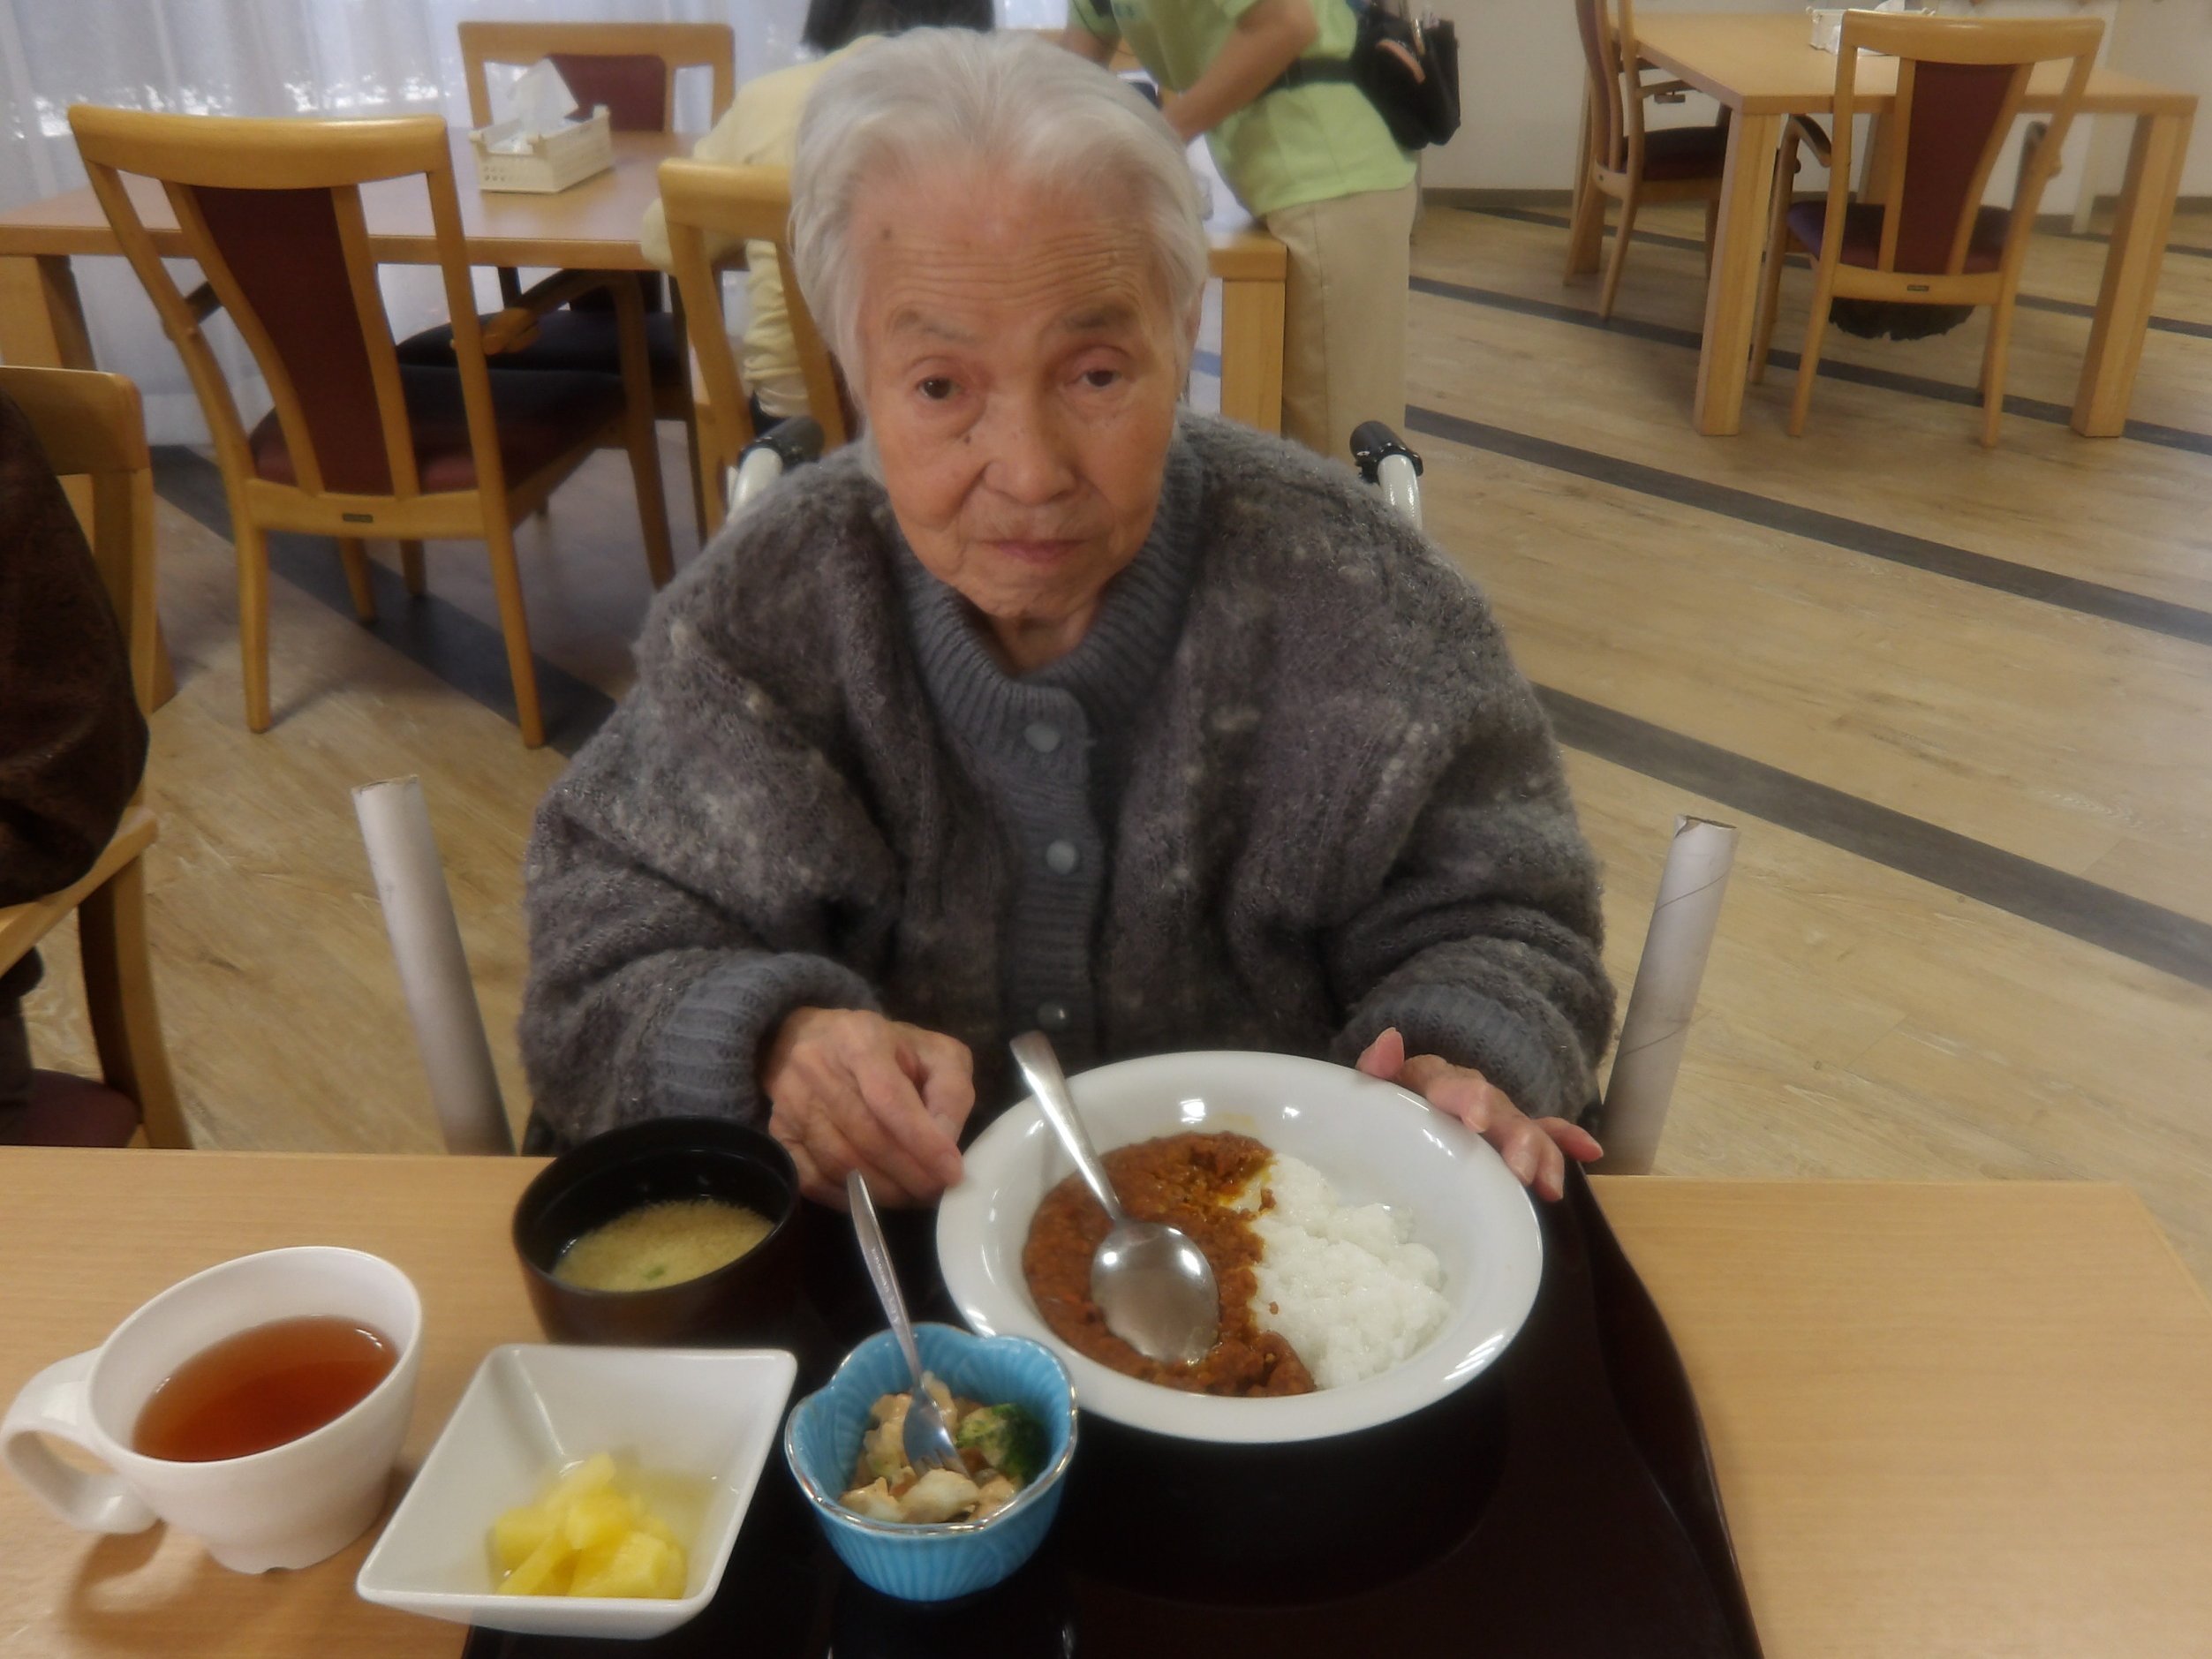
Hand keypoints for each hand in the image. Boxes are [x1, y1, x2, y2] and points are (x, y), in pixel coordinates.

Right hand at [761, 1008, 974, 1207]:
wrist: (812, 1041)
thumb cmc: (886, 1050)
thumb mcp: (934, 1053)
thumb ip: (951, 1092)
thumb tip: (946, 1143)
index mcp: (860, 1037)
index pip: (889, 1097)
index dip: (922, 1140)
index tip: (951, 1172)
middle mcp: (815, 1066)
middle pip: (866, 1135)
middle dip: (909, 1173)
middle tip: (937, 1192)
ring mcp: (790, 1102)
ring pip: (840, 1162)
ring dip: (884, 1190)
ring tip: (913, 1196)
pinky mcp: (778, 1132)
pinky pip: (812, 1180)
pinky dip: (848, 1197)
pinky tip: (875, 1198)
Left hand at [1355, 1027, 1600, 1201]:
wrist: (1389, 1123)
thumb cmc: (1379, 1114)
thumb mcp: (1370, 1095)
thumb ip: (1374, 1070)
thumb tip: (1391, 1038)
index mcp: (1432, 1082)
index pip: (1451, 1083)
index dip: (1466, 1098)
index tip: (1477, 1123)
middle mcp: (1470, 1095)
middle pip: (1498, 1108)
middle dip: (1513, 1137)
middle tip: (1519, 1169)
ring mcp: (1495, 1115)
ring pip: (1525, 1128)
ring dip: (1540, 1152)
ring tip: (1547, 1184)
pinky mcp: (1511, 1135)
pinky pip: (1546, 1134)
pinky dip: (1566, 1141)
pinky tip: (1591, 1151)